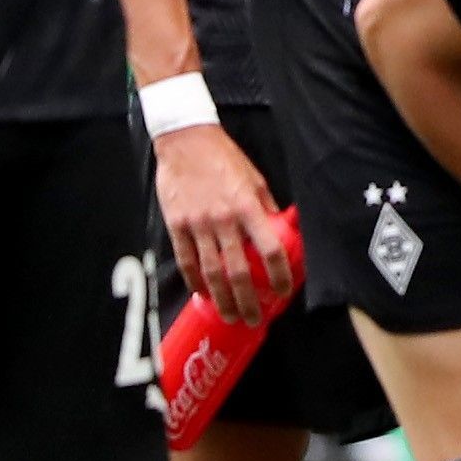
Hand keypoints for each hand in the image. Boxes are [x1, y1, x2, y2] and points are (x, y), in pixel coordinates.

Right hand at [155, 121, 292, 323]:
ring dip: (222, 299)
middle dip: (248, 300)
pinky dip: (194, 280)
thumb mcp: (255, 179)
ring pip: (212, 272)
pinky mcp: (177, 225)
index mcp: (248, 208)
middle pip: (239, 271)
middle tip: (254, 318)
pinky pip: (186, 260)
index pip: (270, 250)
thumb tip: (281, 229)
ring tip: (229, 315)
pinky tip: (202, 293)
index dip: (279, 275)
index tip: (282, 291)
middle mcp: (224, 220)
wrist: (185, 142)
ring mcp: (198, 224)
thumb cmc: (224, 159)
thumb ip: (267, 207)